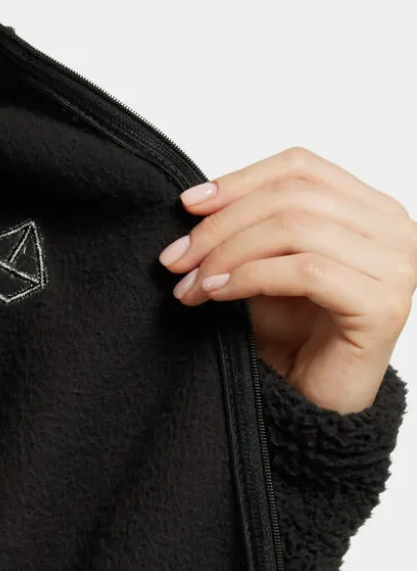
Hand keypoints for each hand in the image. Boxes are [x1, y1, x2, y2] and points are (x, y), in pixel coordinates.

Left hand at [158, 146, 416, 413]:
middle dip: (222, 225)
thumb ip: (247, 228)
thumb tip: (194, 200)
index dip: (239, 180)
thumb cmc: (293, 337)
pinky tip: (216, 295)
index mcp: (369, 208)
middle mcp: (393, 228)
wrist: (312, 403)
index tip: (187, 205)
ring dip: (228, 254)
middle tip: (176, 258)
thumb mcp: (263, 266)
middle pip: (292, 196)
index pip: (301, 167)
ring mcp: (395, 265)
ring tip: (191, 284)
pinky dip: (250, 279)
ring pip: (296, 229)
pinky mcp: (382, 304)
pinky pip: (305, 272)